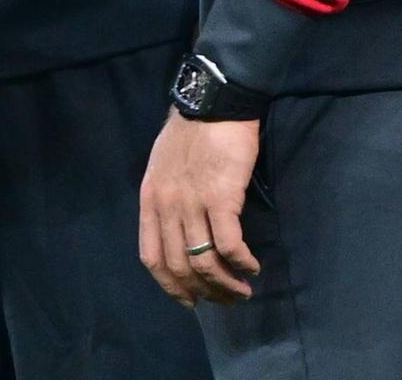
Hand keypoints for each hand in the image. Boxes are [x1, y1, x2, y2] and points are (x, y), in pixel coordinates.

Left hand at [139, 112, 260, 304]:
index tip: (190, 299)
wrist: (214, 101)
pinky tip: (251, 266)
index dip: (171, 286)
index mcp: (150, 199)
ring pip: (205, 262)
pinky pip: (230, 245)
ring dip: (226, 284)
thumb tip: (180, 231)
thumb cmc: (192, 130)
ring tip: (242, 289)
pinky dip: (241, 263)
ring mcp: (192, 203)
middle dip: (204, 291)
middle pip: (180, 267)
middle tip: (226, 299)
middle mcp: (167, 205)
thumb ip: (166, 198)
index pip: (152, 258)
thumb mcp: (162, 166)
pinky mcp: (221, 198)